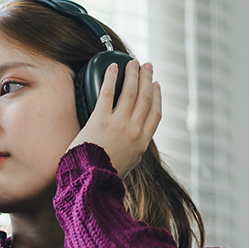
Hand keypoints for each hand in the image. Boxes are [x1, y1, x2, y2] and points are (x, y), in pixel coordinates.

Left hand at [67, 60, 161, 177]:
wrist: (91, 183)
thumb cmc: (104, 178)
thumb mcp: (127, 167)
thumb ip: (133, 153)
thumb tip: (134, 146)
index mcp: (142, 144)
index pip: (155, 115)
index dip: (157, 97)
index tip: (157, 86)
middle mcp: (134, 131)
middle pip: (145, 99)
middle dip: (147, 80)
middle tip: (147, 67)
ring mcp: (119, 124)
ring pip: (130, 93)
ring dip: (133, 75)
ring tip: (133, 63)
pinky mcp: (100, 120)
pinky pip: (108, 93)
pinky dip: (112, 78)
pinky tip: (113, 67)